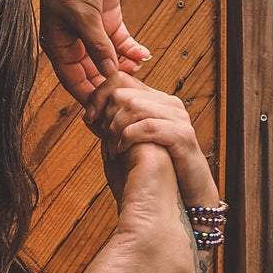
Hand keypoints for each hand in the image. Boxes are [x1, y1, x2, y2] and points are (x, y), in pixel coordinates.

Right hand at [30, 0, 148, 102]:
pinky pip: (120, 42)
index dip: (89, 96)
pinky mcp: (106, 19)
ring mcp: (92, 32)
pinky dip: (131, 49)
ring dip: (124, 67)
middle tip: (128, 95)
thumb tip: (110, 73)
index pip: (75, 81)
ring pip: (109, 59)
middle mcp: (74, 44)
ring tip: (139, 73)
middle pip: (94, 74)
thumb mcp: (84, 18)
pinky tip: (143, 55)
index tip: (104, 111)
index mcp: (60, 48)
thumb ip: (98, 47)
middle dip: (110, 84)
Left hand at [83, 73, 219, 205]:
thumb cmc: (156, 168)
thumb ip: (113, 125)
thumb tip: (88, 114)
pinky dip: (127, 138)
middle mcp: (169, 104)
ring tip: (112, 147)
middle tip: (102, 137)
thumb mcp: (131, 141)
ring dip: (115, 129)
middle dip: (106, 116)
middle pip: (123, 93)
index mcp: (156, 101)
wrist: (183, 193)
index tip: (89, 117)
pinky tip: (120, 151)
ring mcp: (177, 118)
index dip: (99, 95)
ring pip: (134, 107)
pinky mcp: (181, 135)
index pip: (121, 80)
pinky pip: (147, 126)